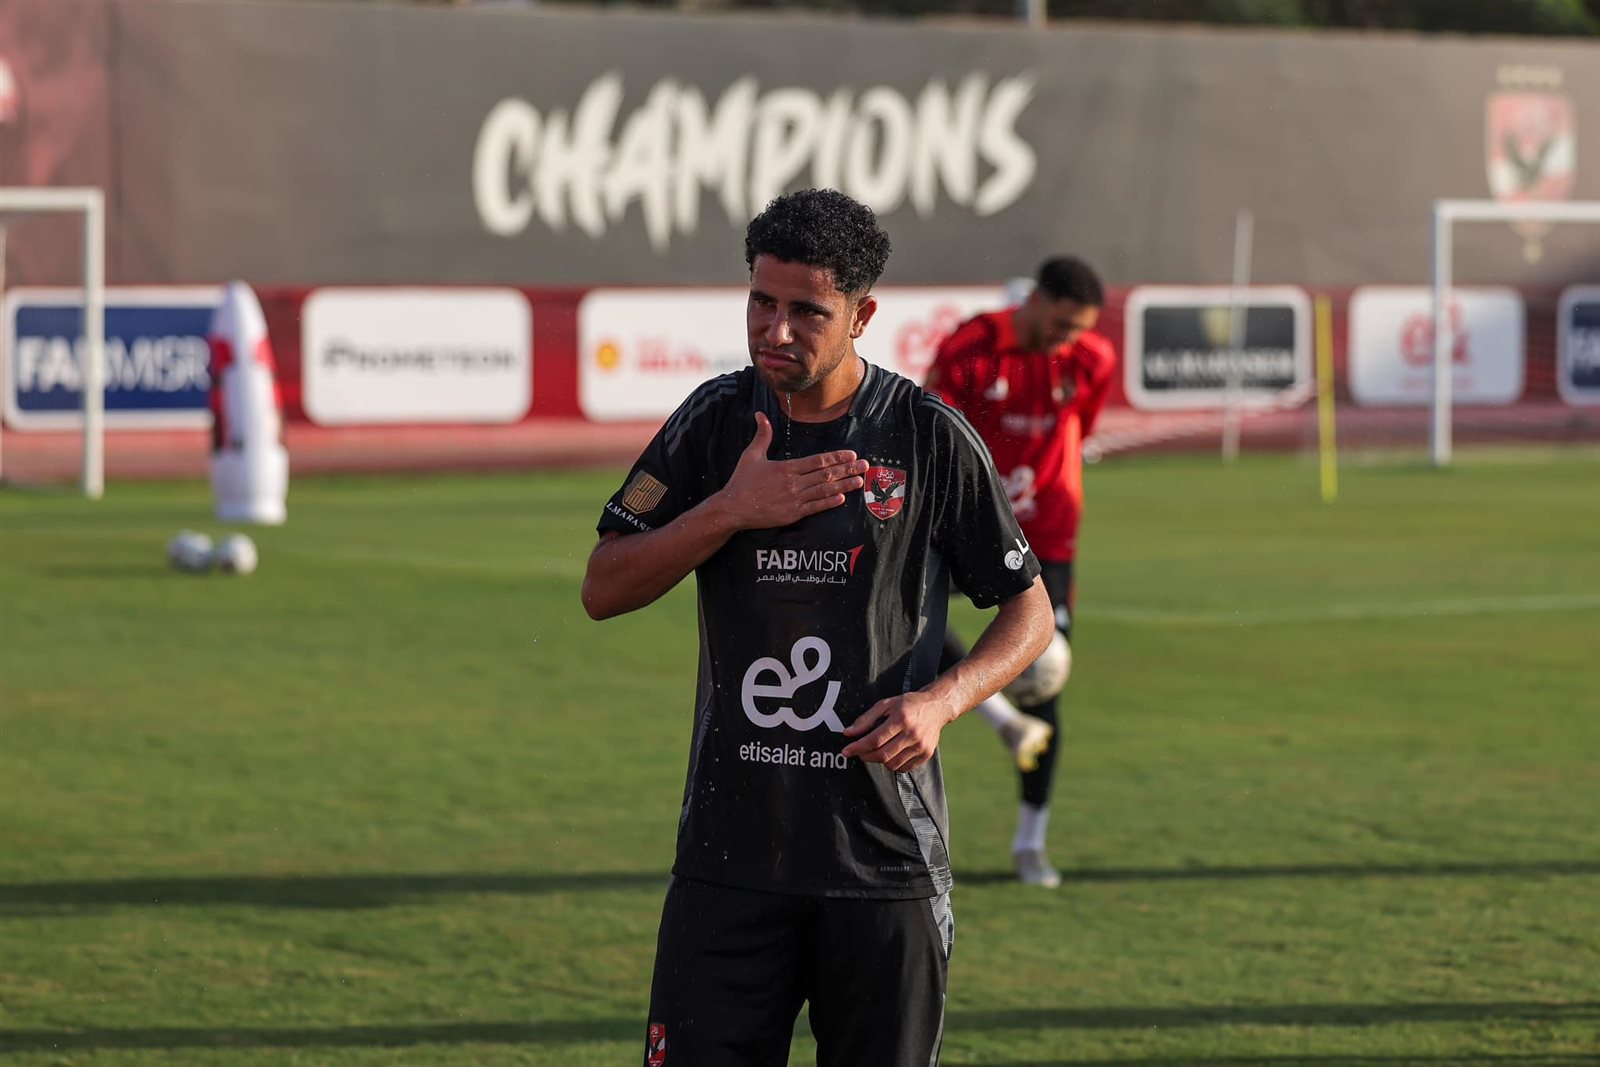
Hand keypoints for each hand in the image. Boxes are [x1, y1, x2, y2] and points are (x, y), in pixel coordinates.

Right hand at [716, 412, 868, 530]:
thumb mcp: (751, 455)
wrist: (733, 508)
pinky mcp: (792, 514)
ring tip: (859, 481)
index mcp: (787, 468)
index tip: (851, 455)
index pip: (818, 460)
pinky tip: (842, 498)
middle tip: (865, 465)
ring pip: (825, 490)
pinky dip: (829, 502)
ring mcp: (794, 500)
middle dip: (848, 469)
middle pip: (826, 474)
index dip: (837, 457)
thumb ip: (762, 435)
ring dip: (844, 485)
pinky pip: (815, 507)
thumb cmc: (742, 481)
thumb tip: (760, 415)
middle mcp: (794, 483)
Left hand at [840, 690, 956, 772]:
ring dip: (879, 760)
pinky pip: (904, 768)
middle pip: (883, 754)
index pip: (875, 739)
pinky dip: (893, 764)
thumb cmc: (909, 704)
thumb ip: (866, 719)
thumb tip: (849, 733)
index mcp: (901, 719)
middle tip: (859, 753)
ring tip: (876, 751)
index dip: (858, 747)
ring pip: (892, 764)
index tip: (846, 751)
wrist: (936, 707)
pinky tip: (891, 754)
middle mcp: (912, 734)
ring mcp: (921, 746)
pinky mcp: (926, 754)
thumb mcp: (886, 704)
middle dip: (866, 756)